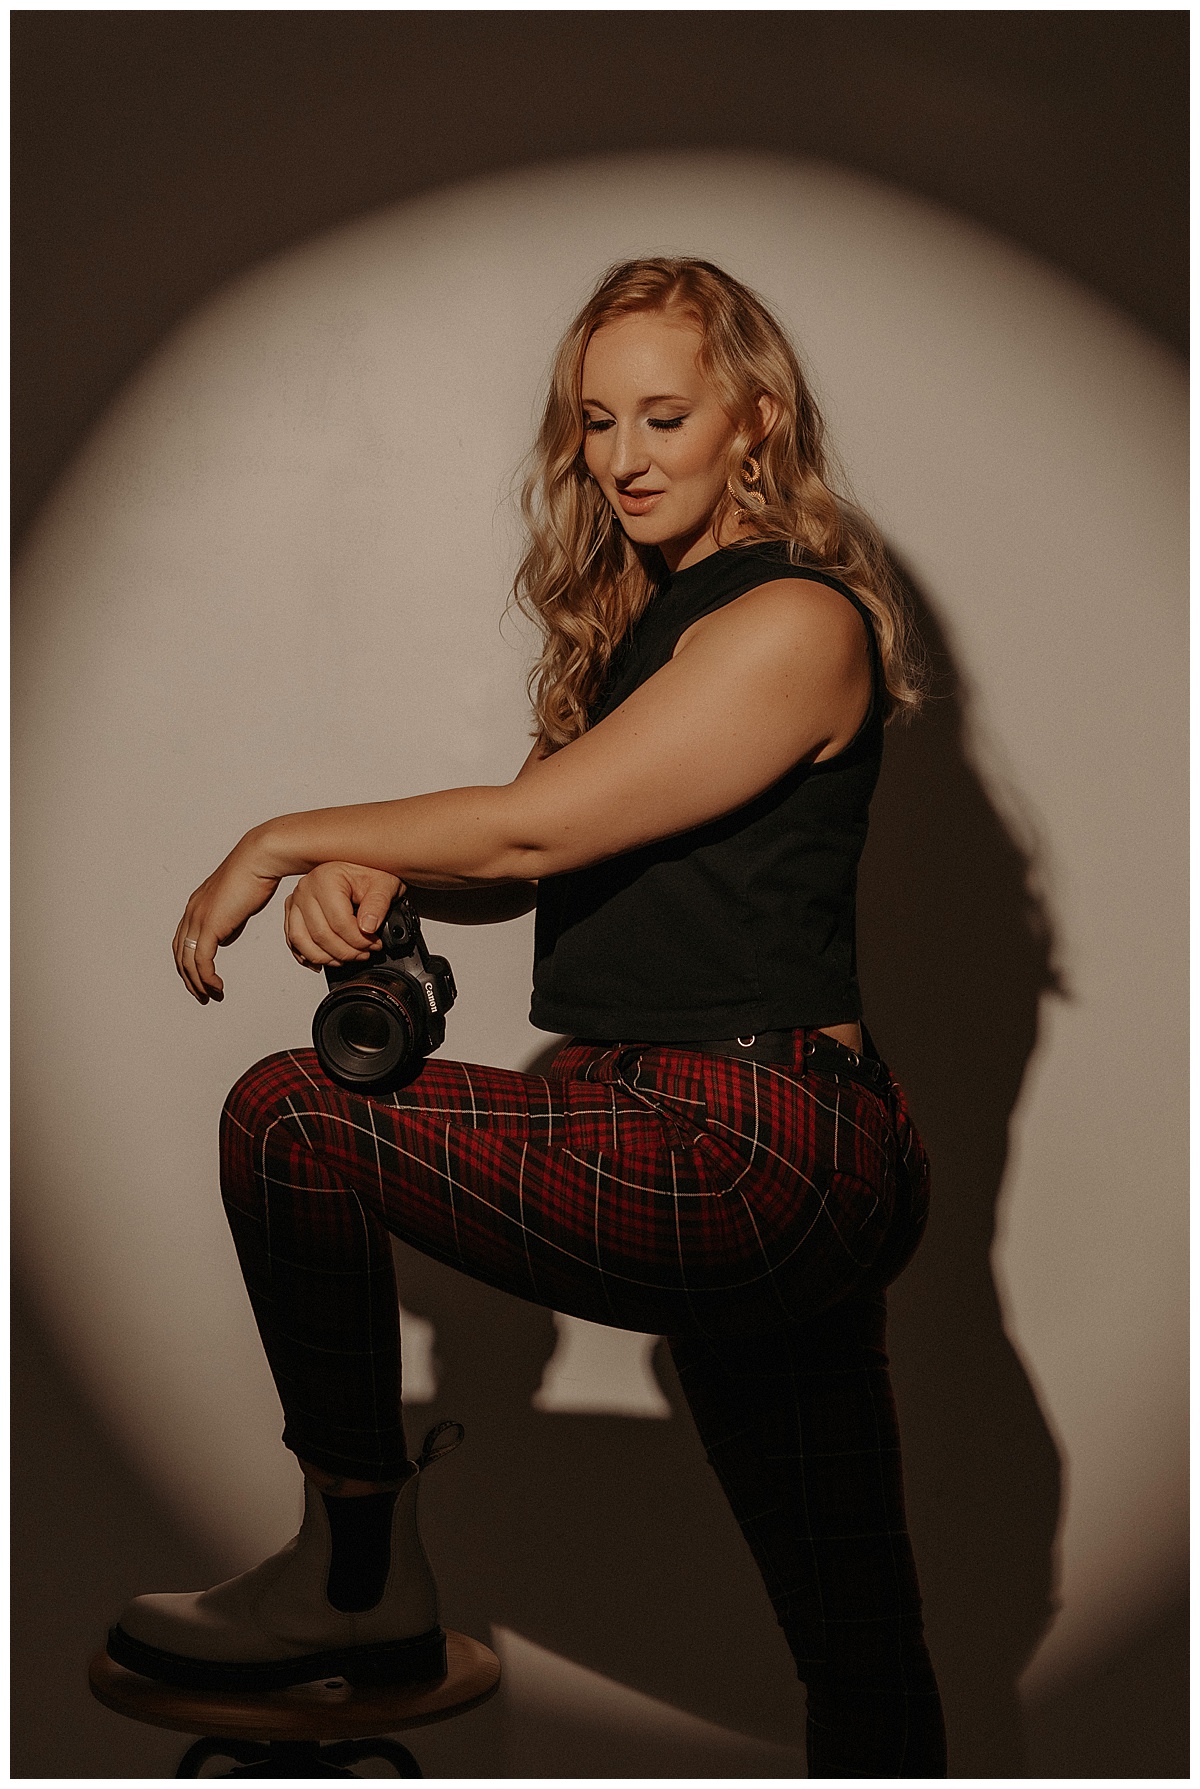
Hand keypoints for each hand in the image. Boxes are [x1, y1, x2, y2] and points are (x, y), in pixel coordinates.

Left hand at [174, 846, 280, 1003]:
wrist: (260, 860)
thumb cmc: (256, 874)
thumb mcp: (238, 904)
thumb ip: (228, 923)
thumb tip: (225, 938)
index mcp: (197, 906)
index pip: (182, 942)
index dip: (189, 963)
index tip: (200, 977)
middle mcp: (192, 912)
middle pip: (180, 955)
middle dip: (189, 979)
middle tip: (201, 994)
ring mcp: (198, 918)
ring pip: (188, 961)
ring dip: (198, 982)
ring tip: (210, 995)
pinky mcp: (210, 924)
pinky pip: (201, 959)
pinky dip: (207, 977)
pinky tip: (216, 985)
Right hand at [283, 863, 402, 971]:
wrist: (361, 864)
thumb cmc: (370, 870)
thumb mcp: (384, 884)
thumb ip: (378, 905)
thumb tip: (367, 928)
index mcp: (326, 878)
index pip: (339, 923)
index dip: (359, 941)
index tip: (374, 945)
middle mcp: (306, 888)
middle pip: (320, 934)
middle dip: (345, 951)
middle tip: (364, 954)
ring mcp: (296, 900)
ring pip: (301, 940)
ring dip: (325, 957)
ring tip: (346, 959)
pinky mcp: (294, 910)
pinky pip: (293, 939)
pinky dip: (306, 954)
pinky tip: (325, 959)